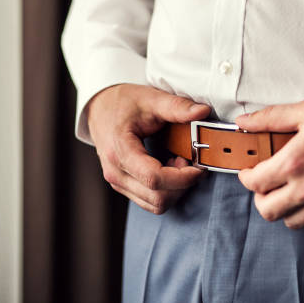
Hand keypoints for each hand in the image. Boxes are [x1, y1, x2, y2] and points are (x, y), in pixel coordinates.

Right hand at [87, 84, 210, 213]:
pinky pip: (150, 201)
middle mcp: (115, 172)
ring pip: (155, 204)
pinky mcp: (123, 186)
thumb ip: (177, 107)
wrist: (100, 107)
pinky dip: (166, 191)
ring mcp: (118, 182)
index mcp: (119, 150)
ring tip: (178, 162)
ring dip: (175, 189)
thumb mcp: (151, 99)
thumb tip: (203, 111)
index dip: (182, 178)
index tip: (199, 167)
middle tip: (188, 159)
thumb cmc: (123, 102)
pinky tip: (169, 168)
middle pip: (158, 198)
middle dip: (182, 184)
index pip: (154, 179)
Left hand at [236, 90, 303, 228]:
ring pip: (291, 222)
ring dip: (282, 208)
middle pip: (268, 210)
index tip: (248, 170)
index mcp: (296, 161)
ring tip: (285, 189)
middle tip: (264, 182)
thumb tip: (244, 122)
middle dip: (259, 197)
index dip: (245, 177)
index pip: (255, 183)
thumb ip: (270, 119)